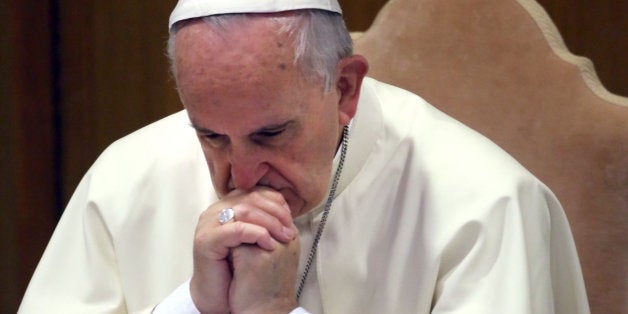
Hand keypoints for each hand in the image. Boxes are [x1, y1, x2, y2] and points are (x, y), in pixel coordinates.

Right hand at [190, 187, 296, 313]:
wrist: (219, 297)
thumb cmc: (237, 269)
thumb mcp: (254, 239)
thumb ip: (263, 220)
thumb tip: (288, 208)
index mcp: (225, 206)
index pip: (254, 192)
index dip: (276, 202)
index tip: (291, 219)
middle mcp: (214, 211)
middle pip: (250, 198)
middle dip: (276, 212)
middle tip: (290, 230)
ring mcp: (207, 224)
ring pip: (245, 211)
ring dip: (270, 223)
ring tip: (285, 238)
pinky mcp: (206, 239)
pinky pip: (237, 229)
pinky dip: (257, 234)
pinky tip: (270, 245)